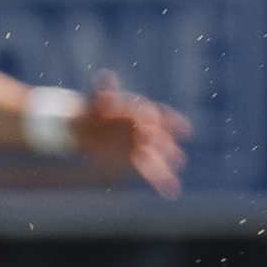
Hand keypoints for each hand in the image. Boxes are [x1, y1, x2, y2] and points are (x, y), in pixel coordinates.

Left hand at [79, 74, 191, 194]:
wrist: (83, 129)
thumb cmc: (93, 110)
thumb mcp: (96, 97)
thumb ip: (102, 89)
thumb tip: (105, 75)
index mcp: (142, 112)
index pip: (161, 116)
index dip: (171, 122)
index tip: (182, 130)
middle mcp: (146, 130)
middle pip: (159, 138)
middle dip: (165, 145)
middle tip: (172, 152)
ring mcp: (142, 146)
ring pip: (157, 156)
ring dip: (167, 165)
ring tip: (178, 172)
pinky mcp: (134, 159)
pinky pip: (149, 170)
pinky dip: (160, 180)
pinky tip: (171, 190)